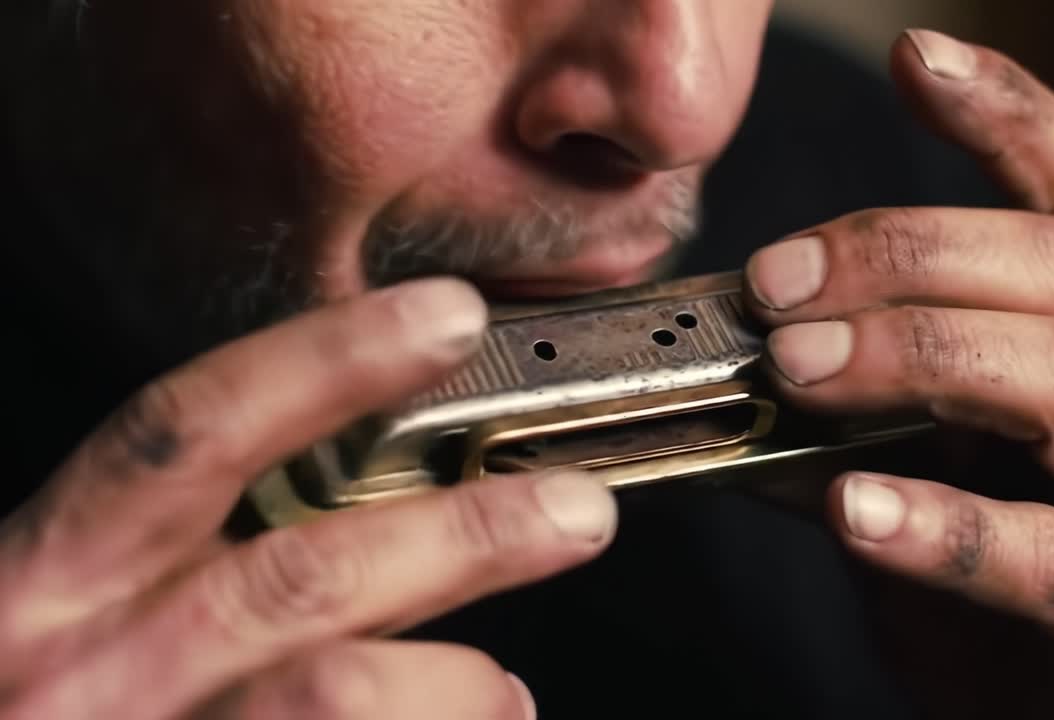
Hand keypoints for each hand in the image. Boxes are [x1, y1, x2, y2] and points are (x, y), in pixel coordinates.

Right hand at [0, 279, 616, 719]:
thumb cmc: (51, 707)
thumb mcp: (69, 615)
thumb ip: (182, 555)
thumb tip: (364, 508)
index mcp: (56, 578)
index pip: (194, 432)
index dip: (329, 361)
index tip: (449, 316)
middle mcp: (91, 666)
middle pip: (305, 570)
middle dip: (465, 534)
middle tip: (576, 509)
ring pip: (340, 689)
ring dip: (459, 682)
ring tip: (504, 690)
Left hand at [745, 30, 1053, 718]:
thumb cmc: (1007, 608)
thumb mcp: (928, 478)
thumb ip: (850, 418)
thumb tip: (734, 365)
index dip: (1010, 117)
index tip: (917, 57)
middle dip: (911, 255)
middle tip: (777, 286)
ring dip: (925, 352)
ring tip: (802, 371)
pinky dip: (951, 523)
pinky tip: (859, 507)